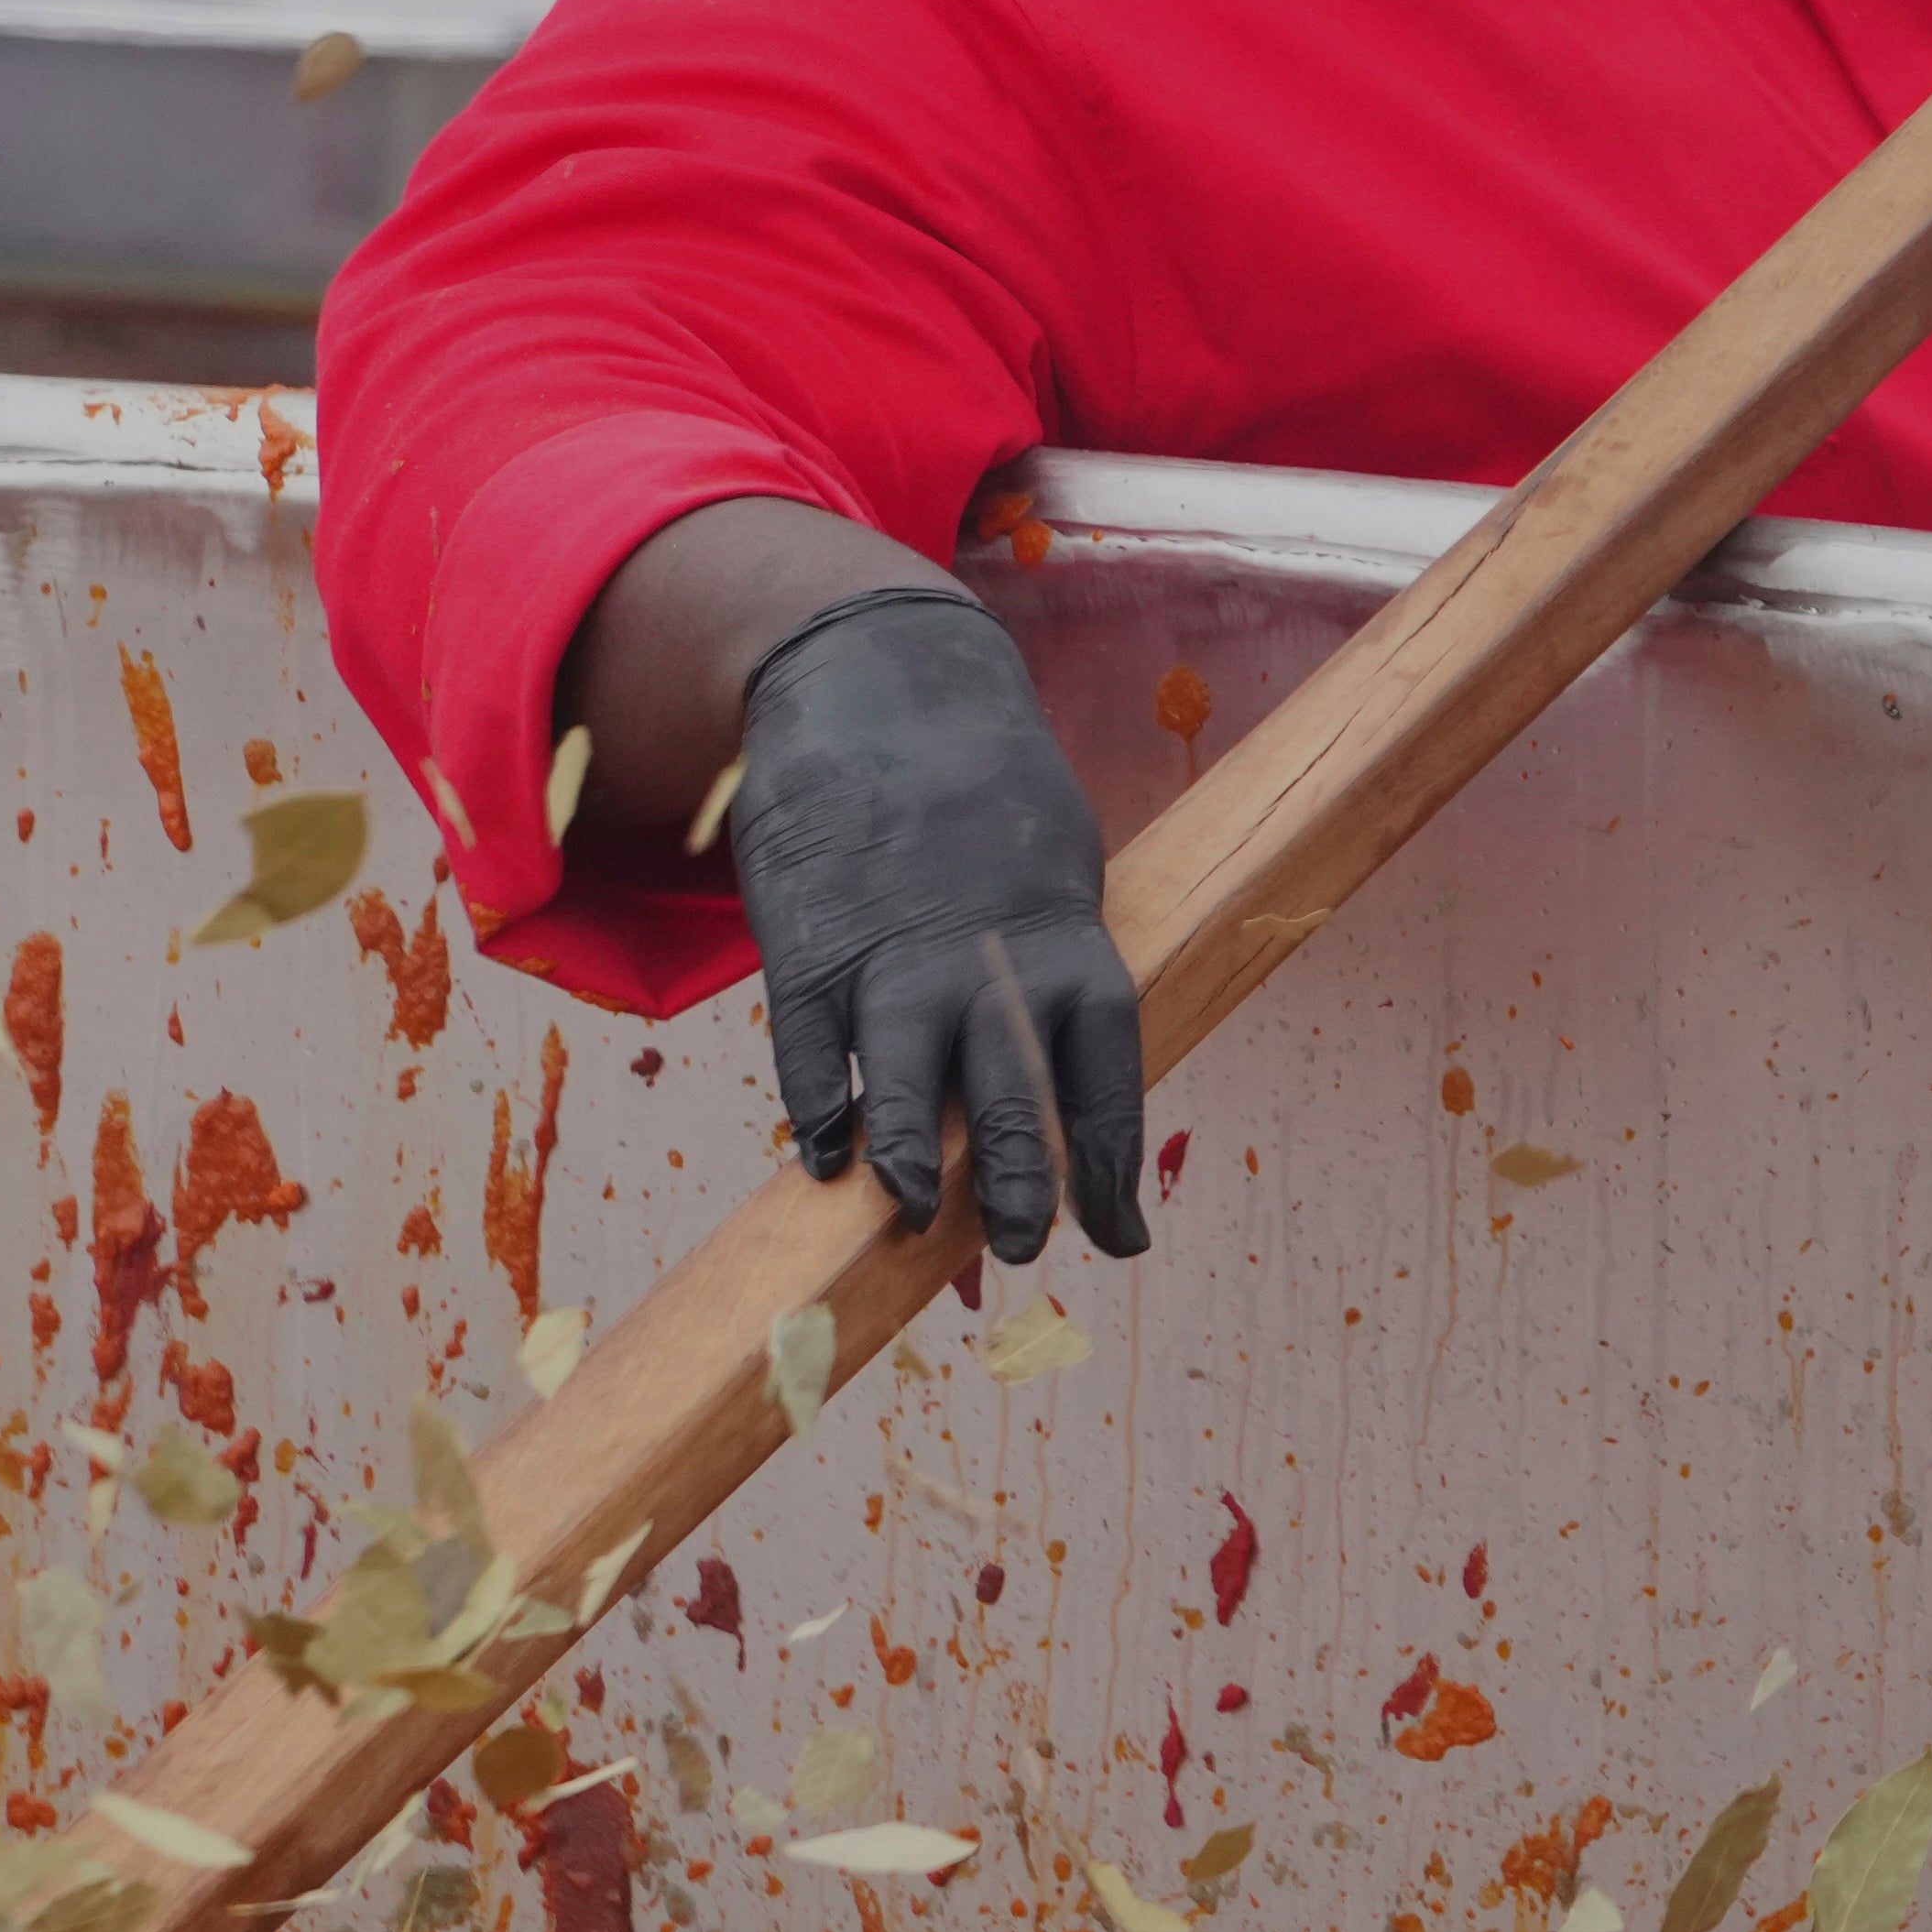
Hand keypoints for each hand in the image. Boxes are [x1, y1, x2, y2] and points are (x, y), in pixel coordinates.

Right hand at [723, 584, 1149, 1265]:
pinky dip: (815, 1106)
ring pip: (904, 1075)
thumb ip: (1057, 973)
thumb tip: (1071, 1091)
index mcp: (1067, 937)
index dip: (1111, 1159)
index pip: (1106, 1069)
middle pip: (1011, 1087)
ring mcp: (893, 949)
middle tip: (1024, 1251)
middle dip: (1018, 1178)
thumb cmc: (982, 796)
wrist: (875, 679)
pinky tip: (824, 1160)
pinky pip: (811, 1044)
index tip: (1121, 1239)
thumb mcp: (1055, 865)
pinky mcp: (810, 940)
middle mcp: (986, 955)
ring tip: (917, 1218)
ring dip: (910, 1155)